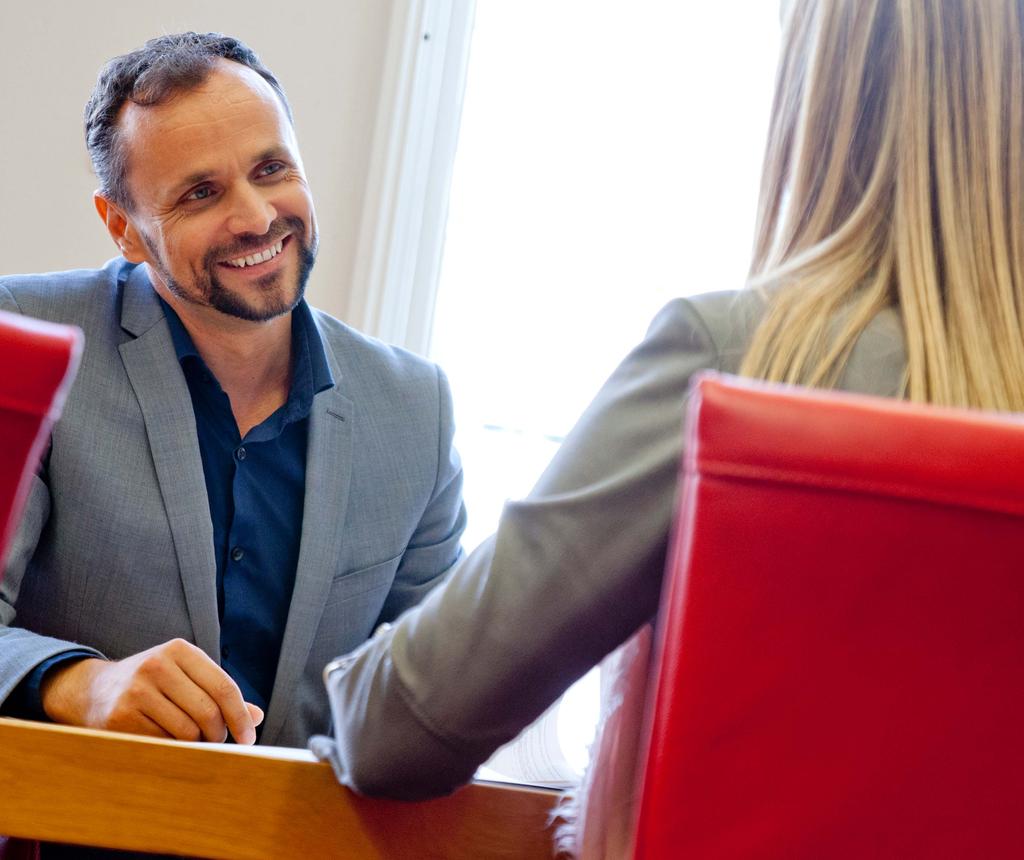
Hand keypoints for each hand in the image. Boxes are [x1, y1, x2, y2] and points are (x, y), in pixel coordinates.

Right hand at [40, 638, 263, 743]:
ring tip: (194, 742)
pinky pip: (162, 744)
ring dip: (198, 745)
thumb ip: (219, 693)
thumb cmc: (154, 685)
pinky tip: (170, 744)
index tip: (249, 738)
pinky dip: (173, 750)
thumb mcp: (186, 677)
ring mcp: (136, 691)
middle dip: (219, 734)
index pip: (223, 687)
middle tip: (218, 742)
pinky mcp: (120, 717)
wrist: (94, 692)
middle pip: (208, 712)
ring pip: (186, 732)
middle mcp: (157, 666)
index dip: (240, 716)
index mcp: (180, 651)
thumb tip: (256, 717)